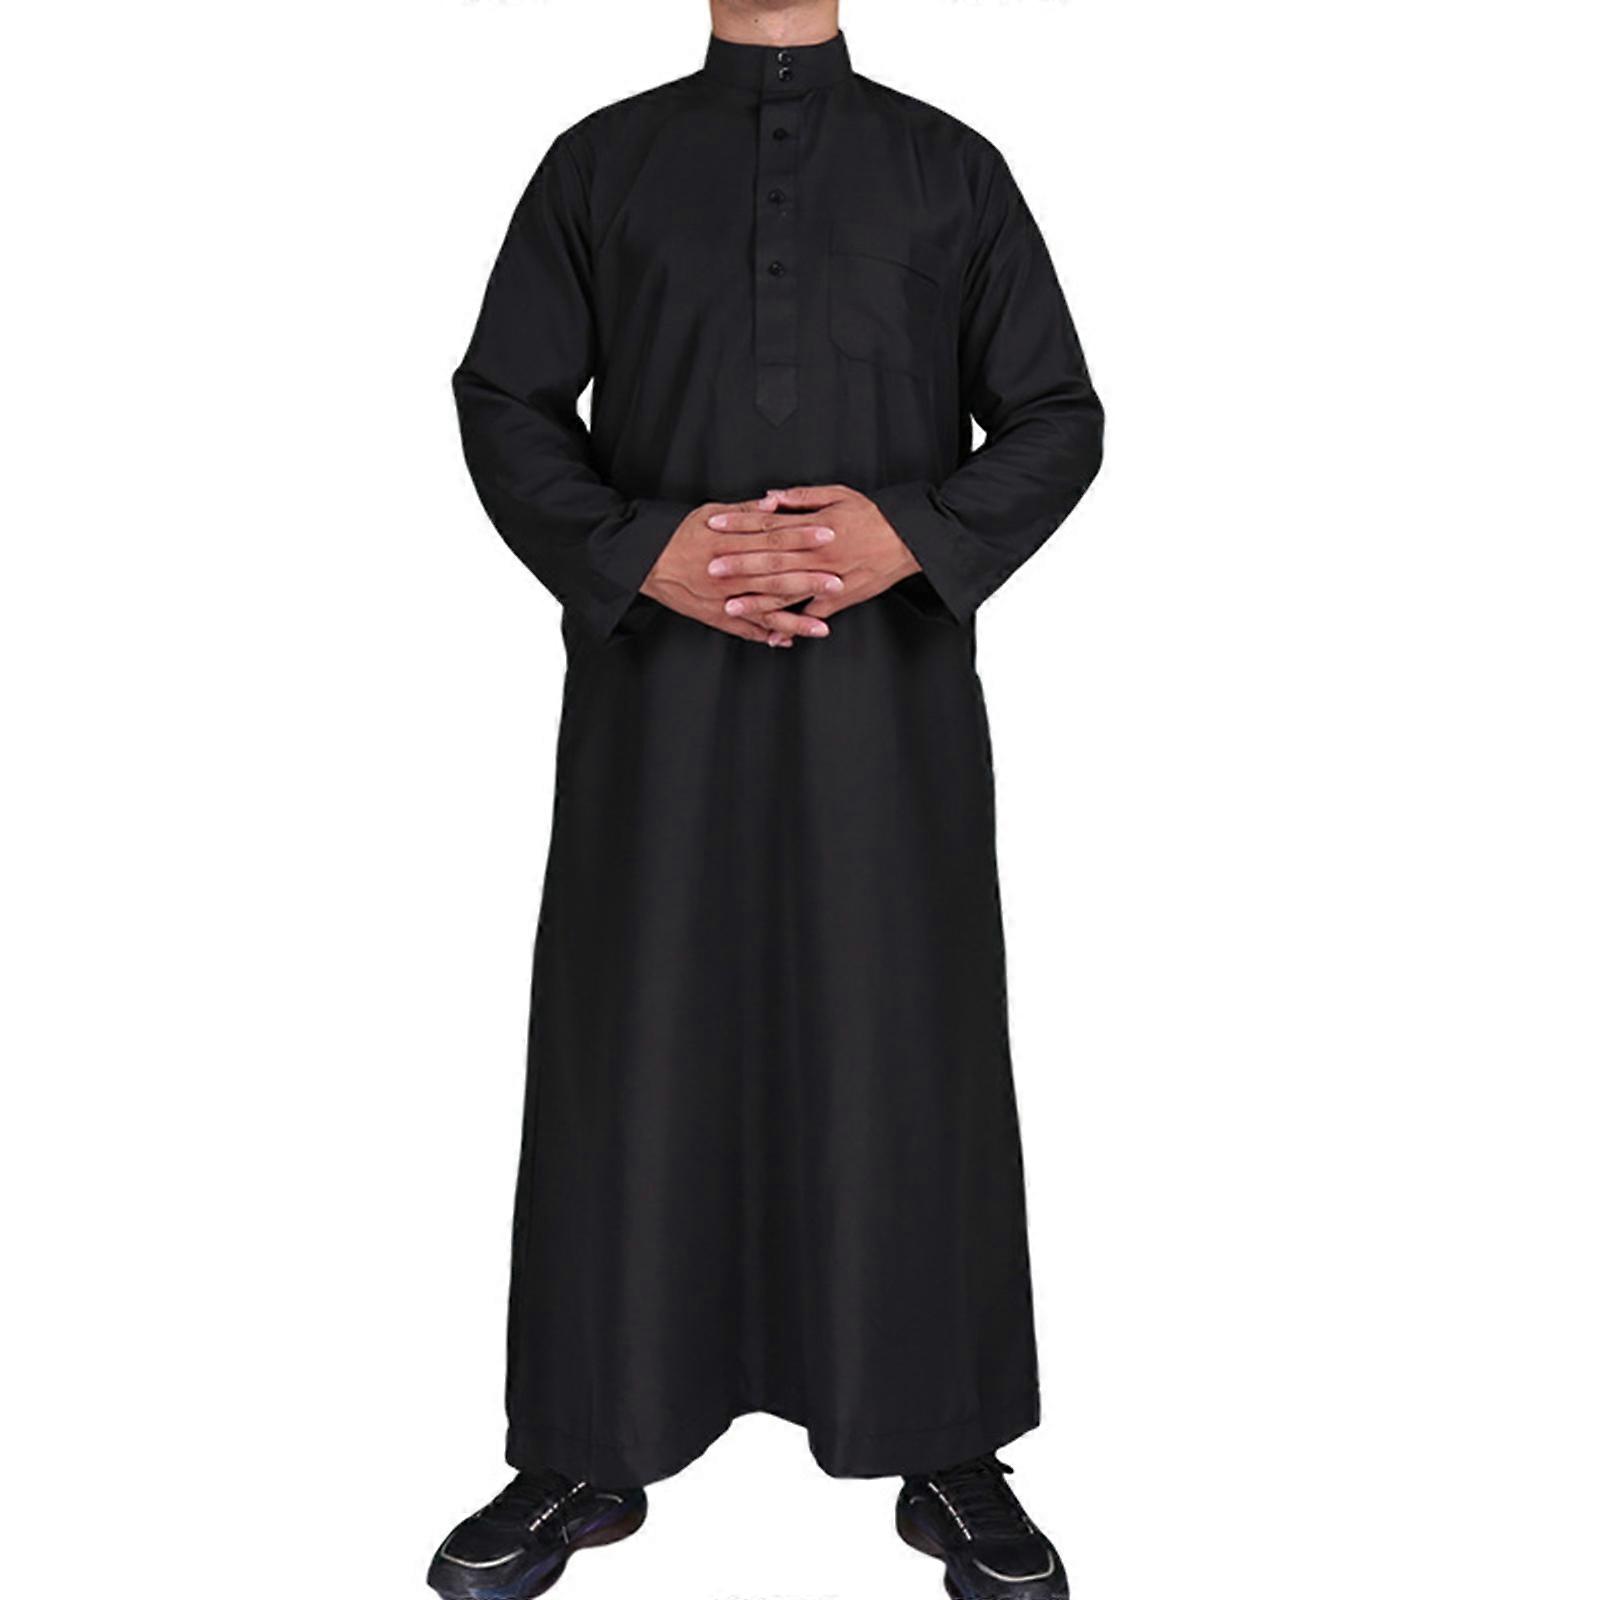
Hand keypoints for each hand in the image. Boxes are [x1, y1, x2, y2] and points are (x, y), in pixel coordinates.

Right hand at [642, 499, 841, 646]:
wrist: (645, 563)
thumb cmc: (678, 534)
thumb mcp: (710, 513)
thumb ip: (745, 511)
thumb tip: (774, 503)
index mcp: (730, 542)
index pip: (773, 537)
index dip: (802, 536)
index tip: (829, 534)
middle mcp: (729, 572)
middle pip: (775, 575)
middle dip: (808, 580)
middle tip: (838, 582)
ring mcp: (723, 598)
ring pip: (764, 610)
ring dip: (794, 619)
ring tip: (822, 627)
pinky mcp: (716, 616)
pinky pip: (745, 629)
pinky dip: (767, 635)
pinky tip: (789, 640)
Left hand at [710, 484, 919, 625]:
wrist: (910, 540)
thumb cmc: (874, 514)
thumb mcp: (839, 494)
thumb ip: (801, 497)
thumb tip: (768, 498)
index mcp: (816, 527)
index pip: (768, 524)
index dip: (739, 525)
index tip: (714, 525)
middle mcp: (819, 554)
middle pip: (772, 560)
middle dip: (739, 566)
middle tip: (710, 570)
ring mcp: (829, 579)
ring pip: (787, 592)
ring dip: (757, 601)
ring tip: (731, 607)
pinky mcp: (841, 598)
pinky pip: (812, 616)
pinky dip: (793, 627)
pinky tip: (771, 636)